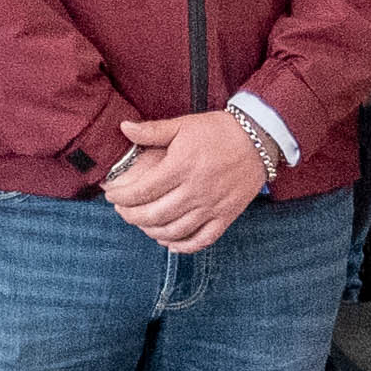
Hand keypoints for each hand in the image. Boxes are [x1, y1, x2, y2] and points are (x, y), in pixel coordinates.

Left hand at [99, 111, 269, 257]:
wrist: (259, 139)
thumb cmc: (218, 130)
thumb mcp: (183, 124)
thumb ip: (152, 131)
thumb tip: (123, 128)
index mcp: (181, 168)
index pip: (141, 191)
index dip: (121, 197)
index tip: (110, 194)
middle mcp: (195, 191)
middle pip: (153, 215)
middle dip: (130, 216)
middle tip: (121, 210)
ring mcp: (212, 207)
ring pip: (174, 231)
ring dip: (151, 232)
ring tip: (140, 223)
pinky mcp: (226, 216)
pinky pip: (202, 240)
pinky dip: (182, 246)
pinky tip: (169, 242)